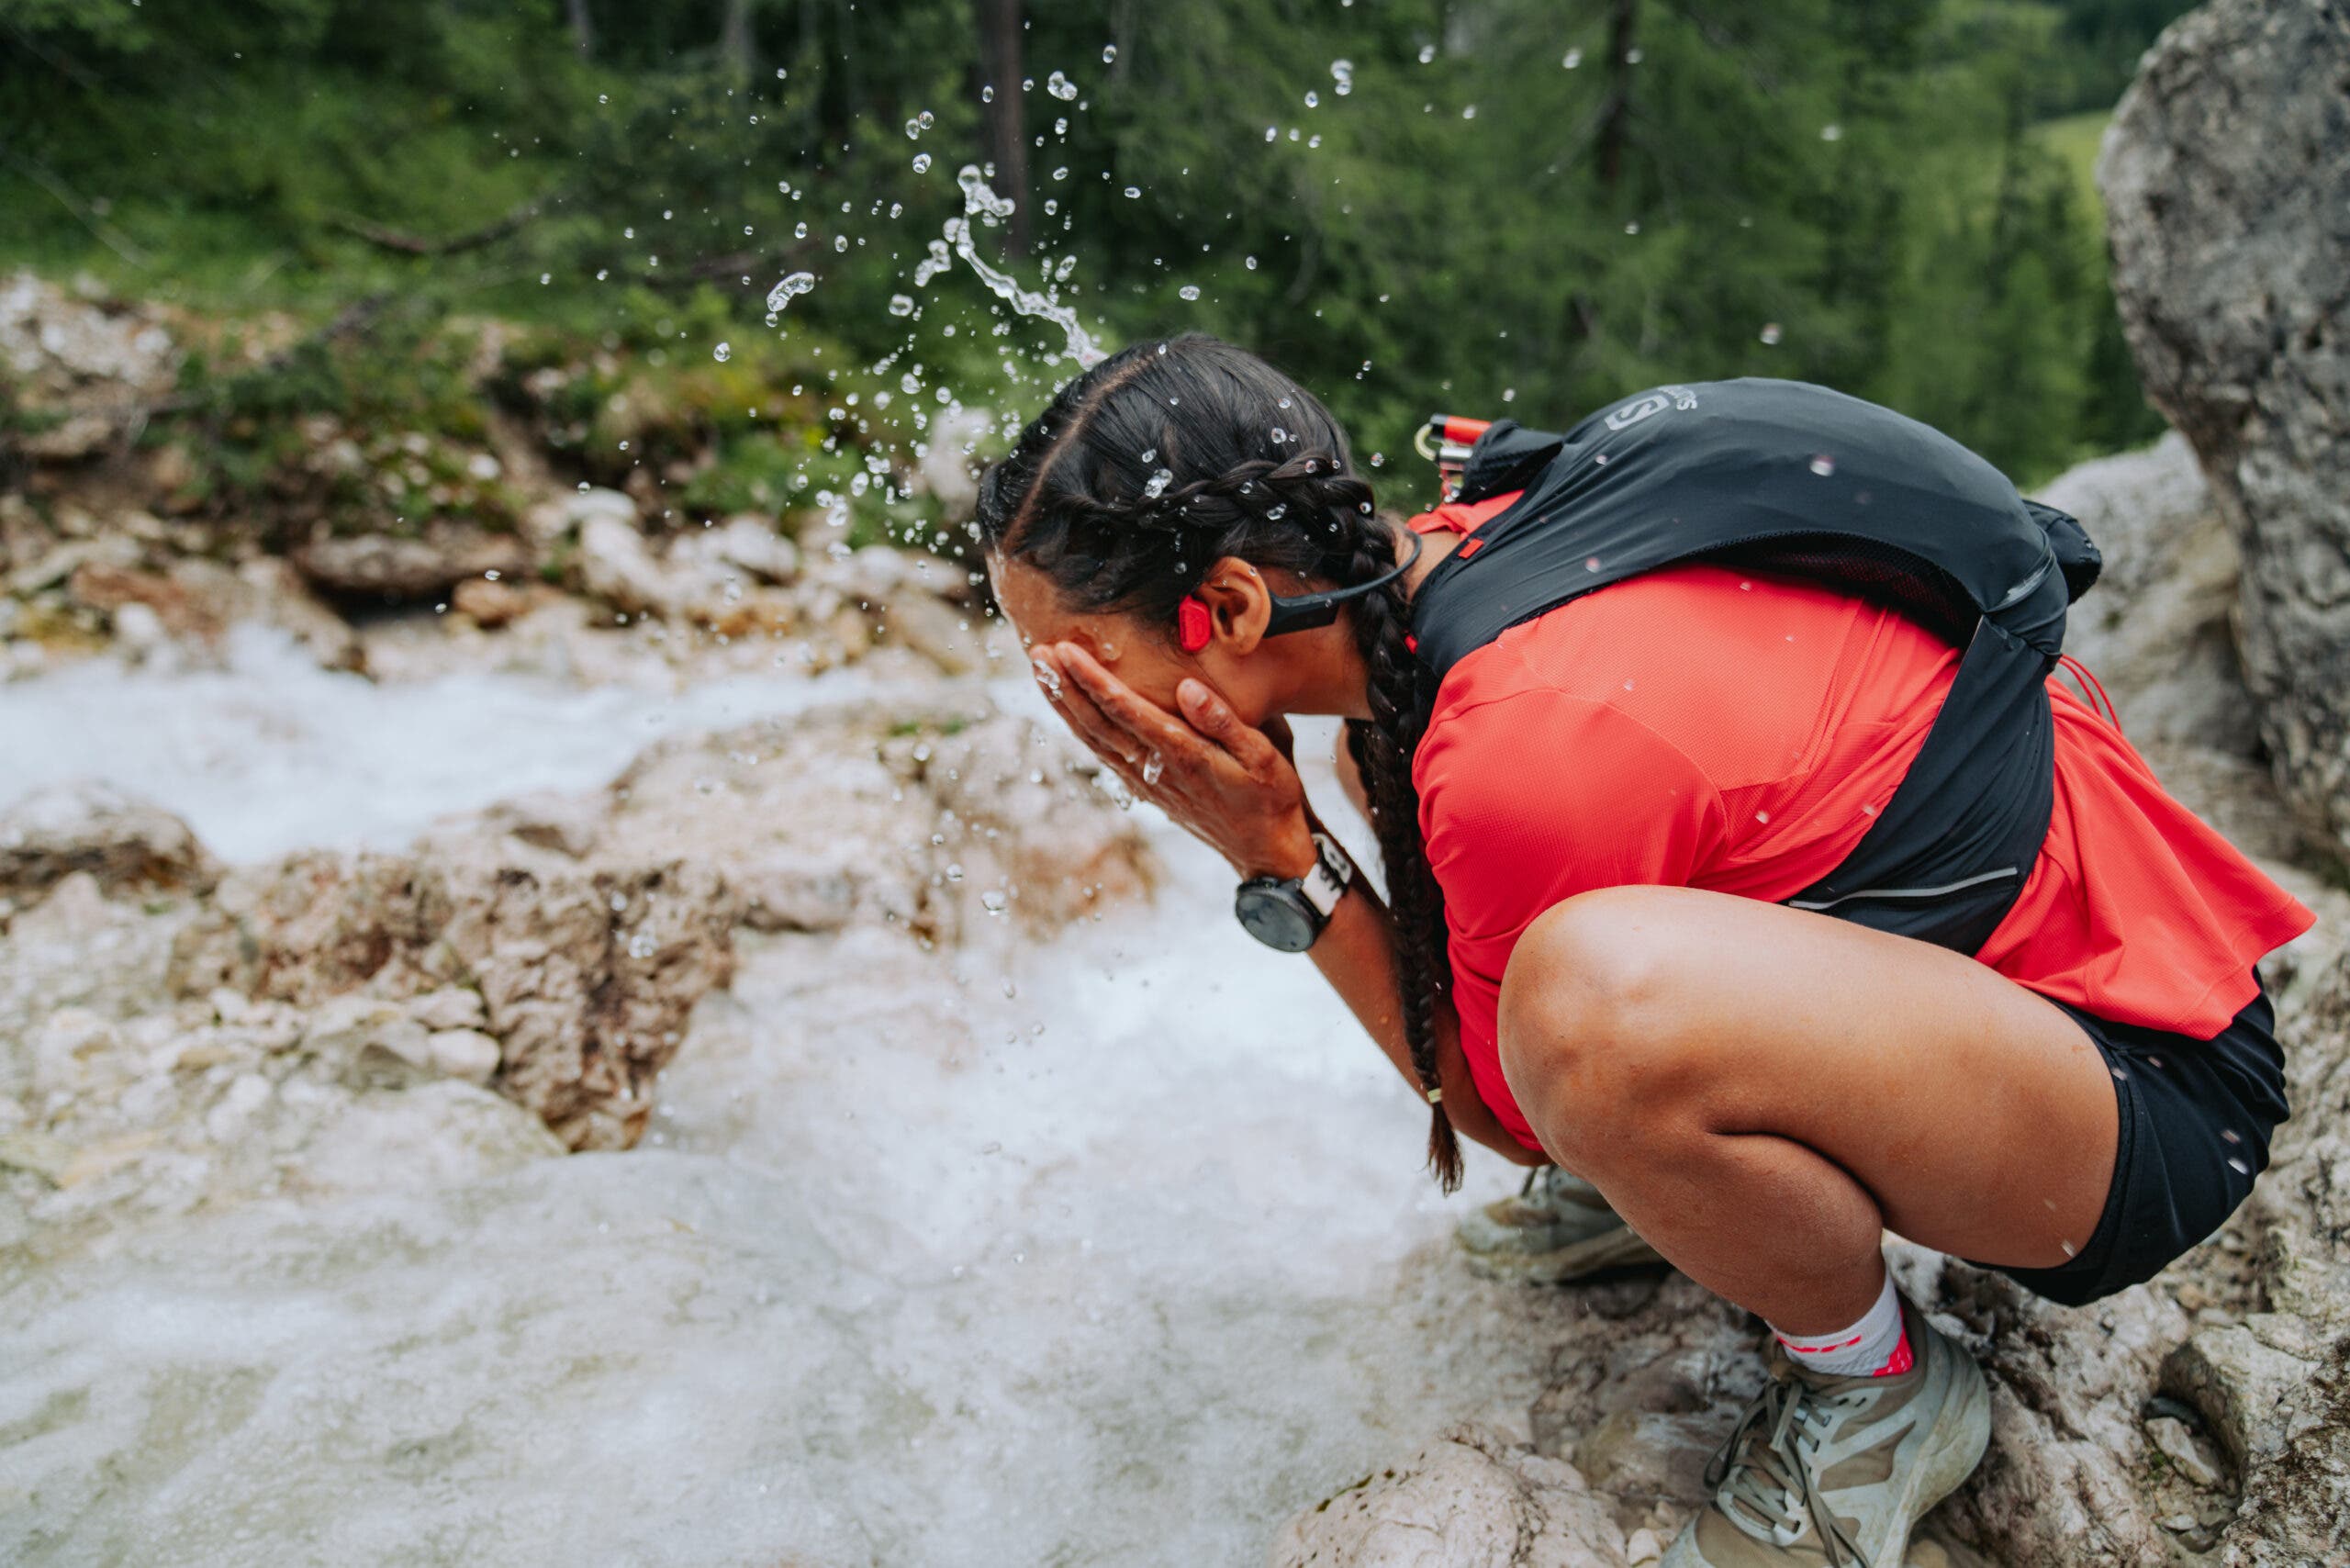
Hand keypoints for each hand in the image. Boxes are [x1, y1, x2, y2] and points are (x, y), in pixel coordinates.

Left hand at [1033, 643, 1316, 877]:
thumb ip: (1225, 721)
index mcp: (1184, 754)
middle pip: (1098, 724)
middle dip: (1065, 687)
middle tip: (1037, 653)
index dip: (1093, 680)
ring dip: (1065, 706)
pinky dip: (1081, 729)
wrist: (1266, 852)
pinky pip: (1105, 755)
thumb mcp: (1264, 756)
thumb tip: (1187, 689)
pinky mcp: (1148, 789)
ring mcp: (1148, 782)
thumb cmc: (1272, 797)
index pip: (1127, 711)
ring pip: (1094, 739)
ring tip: (1042, 674)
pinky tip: (1069, 713)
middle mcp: (1157, 769)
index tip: (1066, 652)